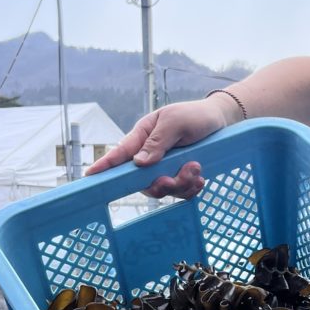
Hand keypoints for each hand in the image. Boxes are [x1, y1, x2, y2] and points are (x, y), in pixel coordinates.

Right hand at [84, 99, 230, 198]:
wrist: (220, 121)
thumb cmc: (195, 116)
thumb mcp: (176, 122)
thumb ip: (158, 142)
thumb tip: (138, 163)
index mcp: (143, 136)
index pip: (120, 153)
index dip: (105, 166)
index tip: (90, 176)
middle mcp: (150, 155)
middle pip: (143, 181)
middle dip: (164, 184)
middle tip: (186, 173)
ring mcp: (164, 167)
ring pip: (164, 189)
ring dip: (182, 184)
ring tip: (197, 168)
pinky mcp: (179, 176)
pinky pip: (179, 193)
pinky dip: (191, 189)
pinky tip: (200, 178)